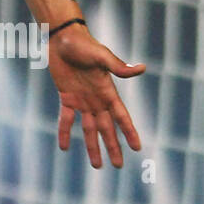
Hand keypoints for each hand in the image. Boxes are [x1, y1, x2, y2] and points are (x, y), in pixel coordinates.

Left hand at [47, 26, 144, 167]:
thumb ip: (118, 66)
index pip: (122, 116)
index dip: (129, 132)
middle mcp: (97, 100)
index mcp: (108, 92)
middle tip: (119, 165)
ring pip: (88, 129)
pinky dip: (65, 132)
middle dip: (113, 146)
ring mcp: (82, 100)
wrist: (62, 38)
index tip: (138, 148)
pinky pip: (66, 119)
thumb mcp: (101, 56)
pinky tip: (64, 147)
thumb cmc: (84, 45)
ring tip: (97, 165)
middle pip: (107, 128)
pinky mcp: (66, 97)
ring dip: (92, 146)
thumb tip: (141, 68)